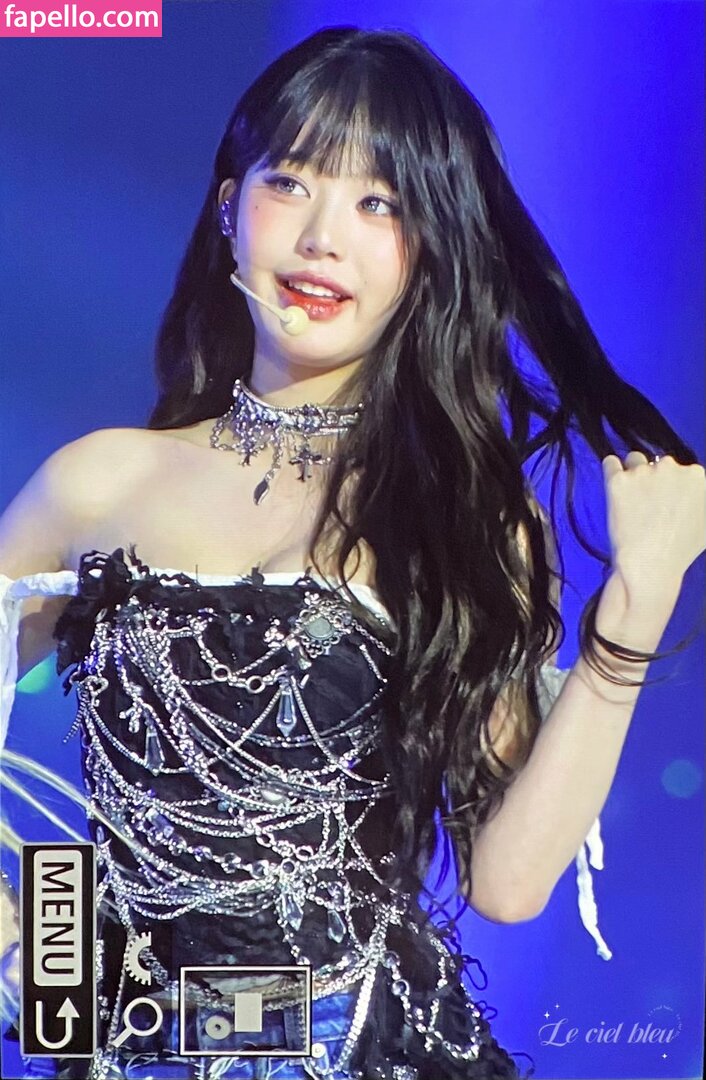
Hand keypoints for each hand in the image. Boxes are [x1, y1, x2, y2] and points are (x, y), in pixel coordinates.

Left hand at [601, 452, 705, 598]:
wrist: (650, 565)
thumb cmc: (682, 550)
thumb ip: (704, 500)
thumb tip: (698, 495)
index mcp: (697, 475)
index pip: (681, 471)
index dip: (672, 487)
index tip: (666, 503)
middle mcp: (671, 467)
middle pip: (658, 464)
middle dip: (653, 480)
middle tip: (648, 506)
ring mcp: (643, 472)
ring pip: (634, 460)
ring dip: (632, 474)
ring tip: (630, 499)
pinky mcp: (617, 480)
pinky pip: (610, 463)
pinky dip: (611, 470)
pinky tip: (614, 486)